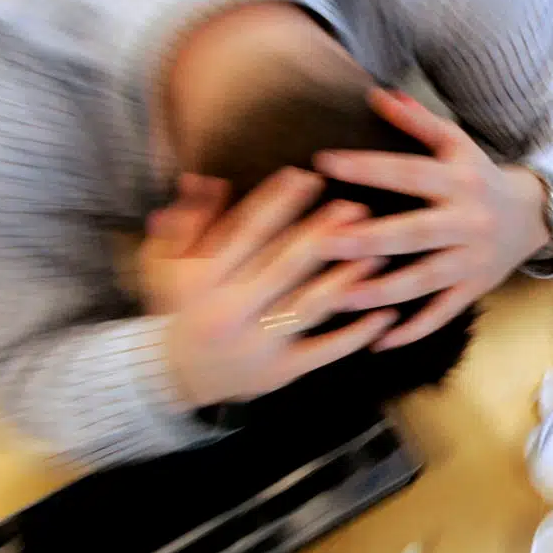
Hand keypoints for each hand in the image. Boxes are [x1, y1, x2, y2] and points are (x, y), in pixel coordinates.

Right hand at [143, 167, 397, 407]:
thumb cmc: (177, 306)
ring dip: (347, 278)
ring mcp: (257, 344)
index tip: (306, 176)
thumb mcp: (165, 261)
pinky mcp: (280, 371)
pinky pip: (325, 351)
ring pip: (310, 305)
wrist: (170, 375)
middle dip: (322, 234)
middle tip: (356, 207)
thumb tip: (204, 178)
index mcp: (199, 281)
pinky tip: (386, 314)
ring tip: (379, 253)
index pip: (244, 233)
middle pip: (284, 265)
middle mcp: (229, 312)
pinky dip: (357, 334)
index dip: (276, 202)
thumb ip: (186, 220)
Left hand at [312, 88, 550, 349]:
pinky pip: (441, 313)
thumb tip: (376, 94)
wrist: (534, 216)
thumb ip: (417, 120)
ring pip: (424, 279)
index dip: (368, 168)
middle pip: (413, 233)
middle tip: (322, 243)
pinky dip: (412, 330)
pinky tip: (377, 341)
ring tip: (338, 297)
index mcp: (458, 181)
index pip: (408, 172)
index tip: (324, 162)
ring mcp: (471, 260)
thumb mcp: (457, 143)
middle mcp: (466, 222)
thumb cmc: (480, 177)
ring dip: (381, 291)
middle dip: (367, 240)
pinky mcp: (474, 290)